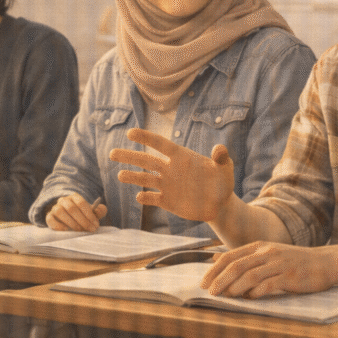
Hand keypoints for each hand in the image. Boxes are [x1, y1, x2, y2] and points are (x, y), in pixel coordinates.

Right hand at [46, 193, 107, 231]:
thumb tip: (99, 211)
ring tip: (79, 231)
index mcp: (75, 197)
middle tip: (90, 229)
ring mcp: (55, 208)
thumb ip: (99, 210)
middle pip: (71, 208)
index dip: (89, 214)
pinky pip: (50, 219)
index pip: (81, 203)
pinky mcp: (49, 216)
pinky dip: (58, 225)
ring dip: (71, 223)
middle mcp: (64, 200)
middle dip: (82, 220)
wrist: (69, 218)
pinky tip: (66, 230)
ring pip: (60, 212)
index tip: (95, 224)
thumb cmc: (83, 215)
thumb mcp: (93, 212)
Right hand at [109, 128, 234, 221]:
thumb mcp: (225, 167)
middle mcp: (170, 169)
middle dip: (129, 157)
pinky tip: (140, 196)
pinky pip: (153, 198)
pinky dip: (146, 197)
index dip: (146, 139)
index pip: (160, 144)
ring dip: (133, 177)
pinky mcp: (168, 201)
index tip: (130, 133)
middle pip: (146, 161)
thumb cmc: (222, 180)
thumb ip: (221, 157)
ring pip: (146, 179)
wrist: (220, 203)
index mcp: (181, 157)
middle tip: (111, 153)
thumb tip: (219, 150)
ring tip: (120, 174)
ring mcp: (167, 185)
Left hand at [200, 242, 336, 297]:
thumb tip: (216, 256)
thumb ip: (243, 256)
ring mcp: (279, 264)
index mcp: (260, 247)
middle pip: (238, 265)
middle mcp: (267, 253)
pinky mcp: (290, 276)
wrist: (324, 263)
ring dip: (235, 287)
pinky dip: (256, 292)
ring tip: (226, 297)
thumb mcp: (267, 253)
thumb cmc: (294, 261)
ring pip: (251, 275)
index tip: (203, 283)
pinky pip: (269, 285)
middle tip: (210, 292)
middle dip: (220, 279)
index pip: (231, 256)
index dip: (215, 270)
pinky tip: (249, 299)